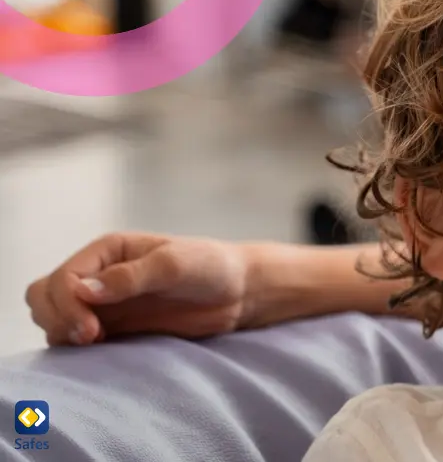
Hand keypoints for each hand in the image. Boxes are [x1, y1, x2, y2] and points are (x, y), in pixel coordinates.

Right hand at [24, 232, 249, 345]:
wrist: (238, 292)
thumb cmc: (211, 267)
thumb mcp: (175, 265)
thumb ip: (131, 277)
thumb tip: (83, 290)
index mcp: (107, 251)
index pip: (62, 279)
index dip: (66, 305)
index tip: (91, 330)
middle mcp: (98, 275)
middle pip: (44, 297)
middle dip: (56, 319)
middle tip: (89, 339)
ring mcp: (104, 304)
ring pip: (54, 319)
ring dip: (62, 334)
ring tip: (93, 345)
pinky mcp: (115, 328)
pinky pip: (77, 339)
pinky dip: (76, 348)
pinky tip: (100, 352)